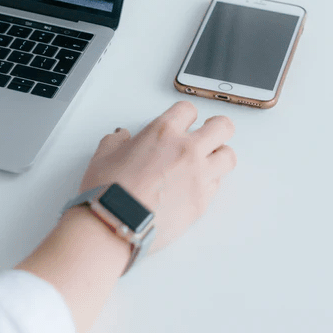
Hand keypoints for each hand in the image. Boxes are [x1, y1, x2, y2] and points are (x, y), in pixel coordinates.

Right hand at [79, 101, 235, 252]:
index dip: (186, 114)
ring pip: (229, 157)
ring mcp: (198, 177)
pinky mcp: (202, 202)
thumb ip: (117, 142)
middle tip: (210, 132)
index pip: (188, 109)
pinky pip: (217, 185)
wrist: (117, 223)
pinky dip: (210, 182)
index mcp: (162, 133)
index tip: (183, 120)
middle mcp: (186, 151)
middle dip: (217, 127)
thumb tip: (120, 139)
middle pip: (222, 127)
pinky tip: (197, 185)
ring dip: (219, 156)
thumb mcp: (104, 156)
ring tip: (208, 160)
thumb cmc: (109, 191)